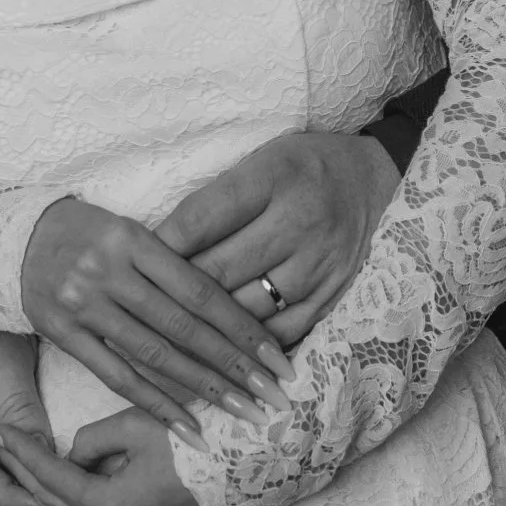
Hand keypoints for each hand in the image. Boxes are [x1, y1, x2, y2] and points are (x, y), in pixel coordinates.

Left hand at [0, 406, 245, 505]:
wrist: (271, 458)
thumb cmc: (207, 434)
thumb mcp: (141, 421)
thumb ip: (94, 441)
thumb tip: (73, 455)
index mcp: (110, 504)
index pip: (50, 476)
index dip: (21, 450)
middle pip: (59, 505)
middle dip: (25, 472)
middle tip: (1, 445)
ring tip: (24, 484)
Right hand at [20, 196, 292, 438]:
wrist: (15, 239)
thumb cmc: (90, 234)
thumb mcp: (131, 232)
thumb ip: (174, 265)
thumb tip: (235, 312)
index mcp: (135, 239)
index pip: (201, 291)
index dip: (243, 328)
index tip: (278, 358)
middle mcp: (109, 271)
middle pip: (184, 327)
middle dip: (234, 366)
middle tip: (274, 396)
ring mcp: (83, 303)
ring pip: (154, 355)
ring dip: (203, 390)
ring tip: (242, 414)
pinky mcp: (61, 332)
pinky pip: (115, 375)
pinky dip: (155, 403)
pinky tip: (188, 427)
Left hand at [157, 131, 399, 345]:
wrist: (375, 180)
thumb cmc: (303, 167)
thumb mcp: (261, 158)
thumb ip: (216, 198)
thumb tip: (157, 244)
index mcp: (274, 176)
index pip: (201, 218)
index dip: (160, 245)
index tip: (130, 262)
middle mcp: (299, 220)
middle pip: (218, 270)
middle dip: (172, 292)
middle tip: (140, 305)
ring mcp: (319, 262)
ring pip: (245, 309)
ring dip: (205, 325)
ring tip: (171, 331)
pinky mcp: (334, 292)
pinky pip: (281, 331)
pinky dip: (247, 343)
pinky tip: (221, 347)